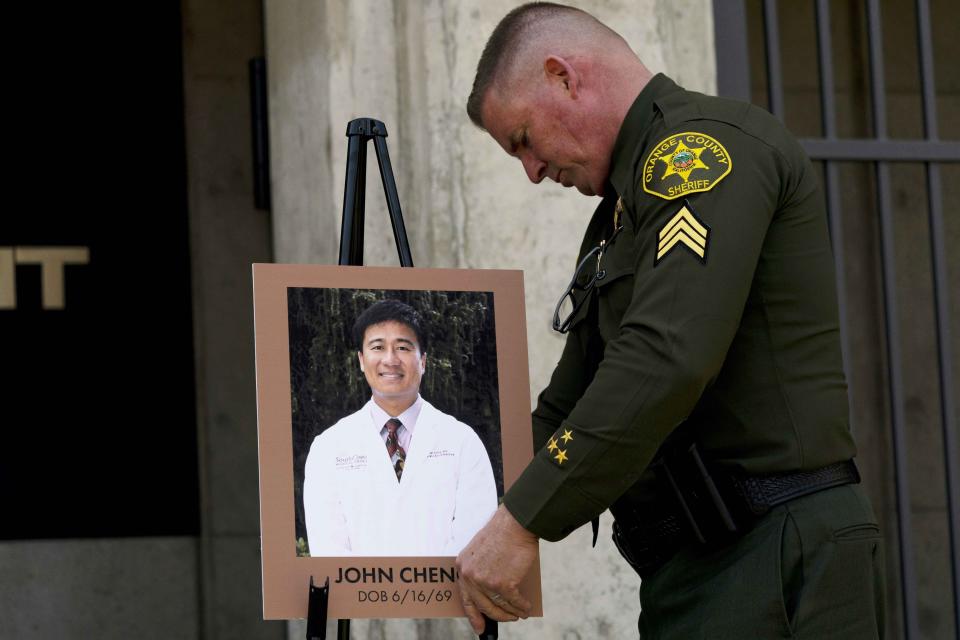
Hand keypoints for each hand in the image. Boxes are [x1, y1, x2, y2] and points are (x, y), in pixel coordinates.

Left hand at [456, 505, 538, 633]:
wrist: (515, 523)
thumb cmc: (502, 533)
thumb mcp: (481, 550)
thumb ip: (481, 570)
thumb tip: (492, 592)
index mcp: (463, 567)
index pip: (466, 598)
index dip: (473, 615)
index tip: (479, 627)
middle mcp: (471, 576)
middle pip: (484, 606)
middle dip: (497, 616)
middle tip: (507, 619)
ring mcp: (486, 582)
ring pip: (500, 606)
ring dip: (512, 612)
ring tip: (519, 613)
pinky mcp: (503, 584)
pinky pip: (514, 602)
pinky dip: (522, 606)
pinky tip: (526, 607)